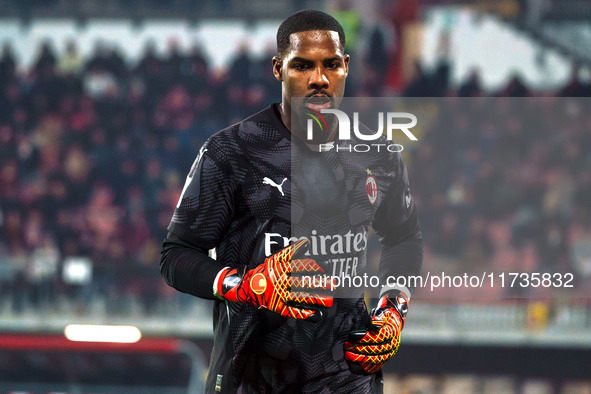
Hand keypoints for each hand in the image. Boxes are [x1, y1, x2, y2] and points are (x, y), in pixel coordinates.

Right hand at [215, 239, 332, 319]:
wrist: (247, 287)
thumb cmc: (265, 271)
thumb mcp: (276, 258)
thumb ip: (291, 251)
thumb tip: (306, 243)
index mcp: (281, 268)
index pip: (301, 266)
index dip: (315, 267)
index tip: (326, 269)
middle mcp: (281, 282)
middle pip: (304, 283)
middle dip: (320, 284)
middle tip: (334, 284)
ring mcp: (280, 296)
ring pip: (300, 298)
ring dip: (316, 300)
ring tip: (329, 301)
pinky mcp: (278, 307)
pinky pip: (293, 311)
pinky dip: (305, 314)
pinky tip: (317, 315)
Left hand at [344, 292, 408, 373]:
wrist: (392, 324)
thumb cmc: (383, 318)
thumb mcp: (381, 313)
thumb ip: (377, 317)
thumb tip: (373, 323)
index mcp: (391, 334)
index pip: (376, 338)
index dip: (363, 338)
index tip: (351, 336)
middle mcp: (392, 346)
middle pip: (374, 350)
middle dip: (358, 349)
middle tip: (346, 346)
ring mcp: (388, 354)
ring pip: (374, 360)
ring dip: (359, 359)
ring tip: (348, 355)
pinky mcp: (384, 360)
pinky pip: (374, 367)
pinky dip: (364, 367)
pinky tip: (354, 365)